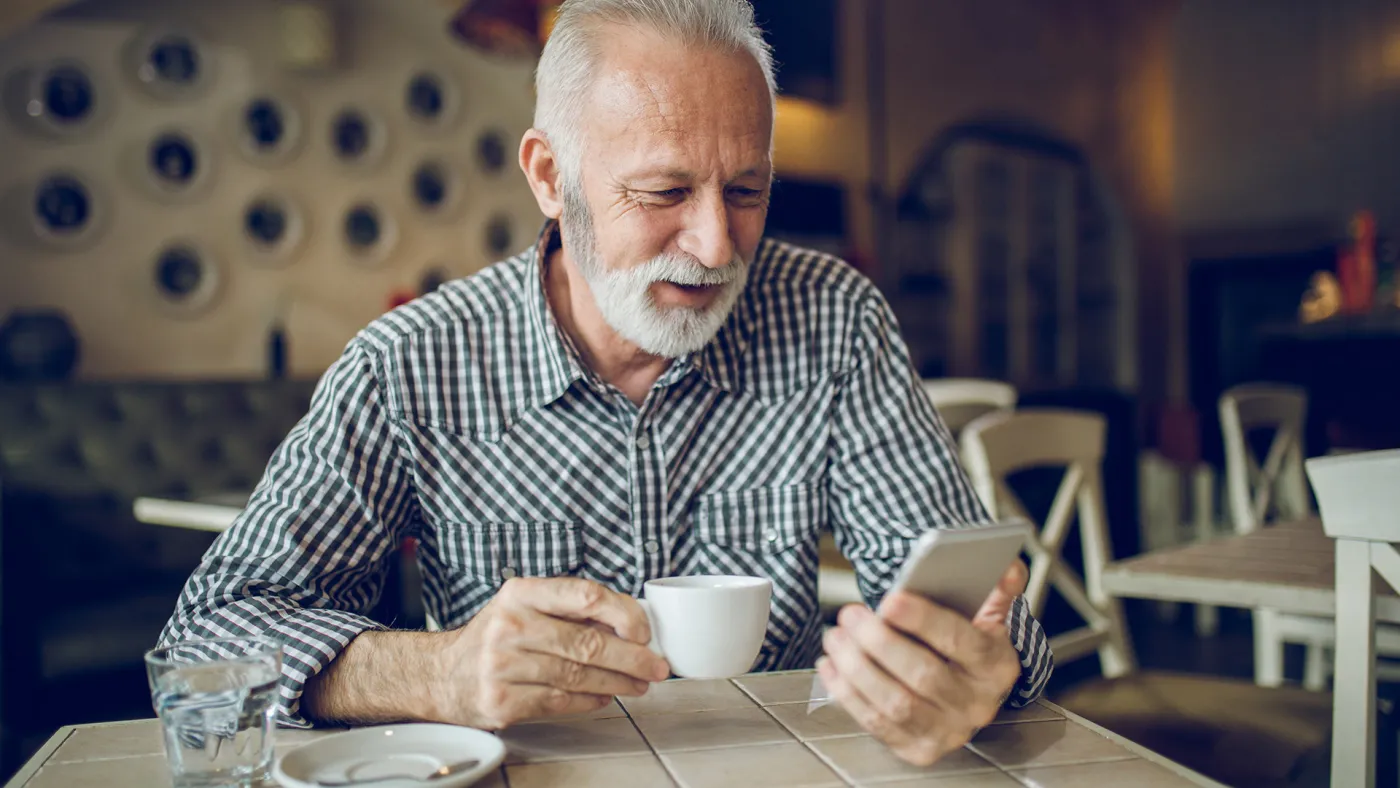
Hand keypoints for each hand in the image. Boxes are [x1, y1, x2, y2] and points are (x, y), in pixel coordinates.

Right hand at [432, 577, 670, 728]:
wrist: (442, 674)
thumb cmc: (496, 636)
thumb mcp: (525, 606)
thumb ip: (571, 609)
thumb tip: (632, 622)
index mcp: (521, 593)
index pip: (585, 594)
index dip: (623, 613)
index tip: (643, 631)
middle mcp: (510, 625)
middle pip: (588, 642)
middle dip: (632, 658)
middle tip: (656, 667)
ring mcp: (503, 665)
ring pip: (578, 676)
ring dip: (617, 682)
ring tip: (638, 684)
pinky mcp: (502, 700)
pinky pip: (561, 702)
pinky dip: (589, 701)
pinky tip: (604, 697)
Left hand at [817, 561, 1025, 765]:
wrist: (964, 696)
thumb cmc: (966, 648)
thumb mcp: (986, 619)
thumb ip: (994, 591)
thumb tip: (1007, 567)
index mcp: (997, 666)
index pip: (961, 640)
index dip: (923, 620)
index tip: (890, 599)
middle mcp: (977, 704)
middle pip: (924, 674)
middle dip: (880, 642)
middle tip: (849, 614)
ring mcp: (949, 732)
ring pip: (896, 703)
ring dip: (858, 668)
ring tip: (836, 637)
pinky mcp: (919, 749)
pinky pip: (877, 724)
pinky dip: (848, 694)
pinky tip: (831, 666)